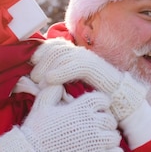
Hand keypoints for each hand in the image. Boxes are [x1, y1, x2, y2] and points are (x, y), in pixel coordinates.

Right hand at [0, 84, 123, 151]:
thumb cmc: (37, 127)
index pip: (104, 99)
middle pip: (111, 119)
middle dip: (104, 122)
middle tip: (95, 127)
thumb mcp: (43, 102)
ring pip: (115, 136)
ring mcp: (94, 141)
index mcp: (81, 107)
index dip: (101, 103)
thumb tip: (61, 82)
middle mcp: (91, 122)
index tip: (94, 109)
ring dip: (109, 137)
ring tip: (99, 140)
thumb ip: (54, 89)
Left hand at [30, 38, 147, 120]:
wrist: (119, 106)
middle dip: (43, 60)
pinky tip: (50, 79)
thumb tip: (32, 80)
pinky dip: (61, 71)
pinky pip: (76, 65)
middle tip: (33, 77)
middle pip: (57, 48)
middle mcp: (82, 54)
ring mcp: (90, 60)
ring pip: (64, 55)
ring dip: (49, 66)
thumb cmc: (92, 101)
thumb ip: (54, 83)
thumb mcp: (69, 90)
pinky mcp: (97, 68)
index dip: (42, 51)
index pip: (56, 45)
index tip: (30, 64)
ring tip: (40, 80)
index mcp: (76, 56)